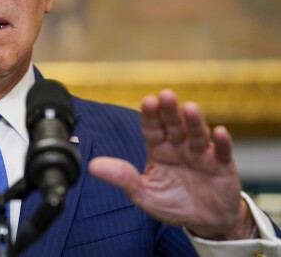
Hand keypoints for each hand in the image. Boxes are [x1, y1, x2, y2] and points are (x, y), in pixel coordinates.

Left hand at [88, 89, 252, 239]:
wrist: (205, 221)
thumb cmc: (173, 203)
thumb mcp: (144, 195)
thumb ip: (123, 178)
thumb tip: (93, 166)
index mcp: (159, 150)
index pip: (152, 129)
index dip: (150, 116)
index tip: (147, 101)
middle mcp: (179, 147)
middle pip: (174, 126)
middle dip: (170, 111)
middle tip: (165, 95)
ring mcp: (202, 155)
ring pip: (197, 135)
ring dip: (194, 122)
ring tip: (190, 108)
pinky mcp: (223, 167)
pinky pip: (223, 153)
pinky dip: (222, 143)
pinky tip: (219, 132)